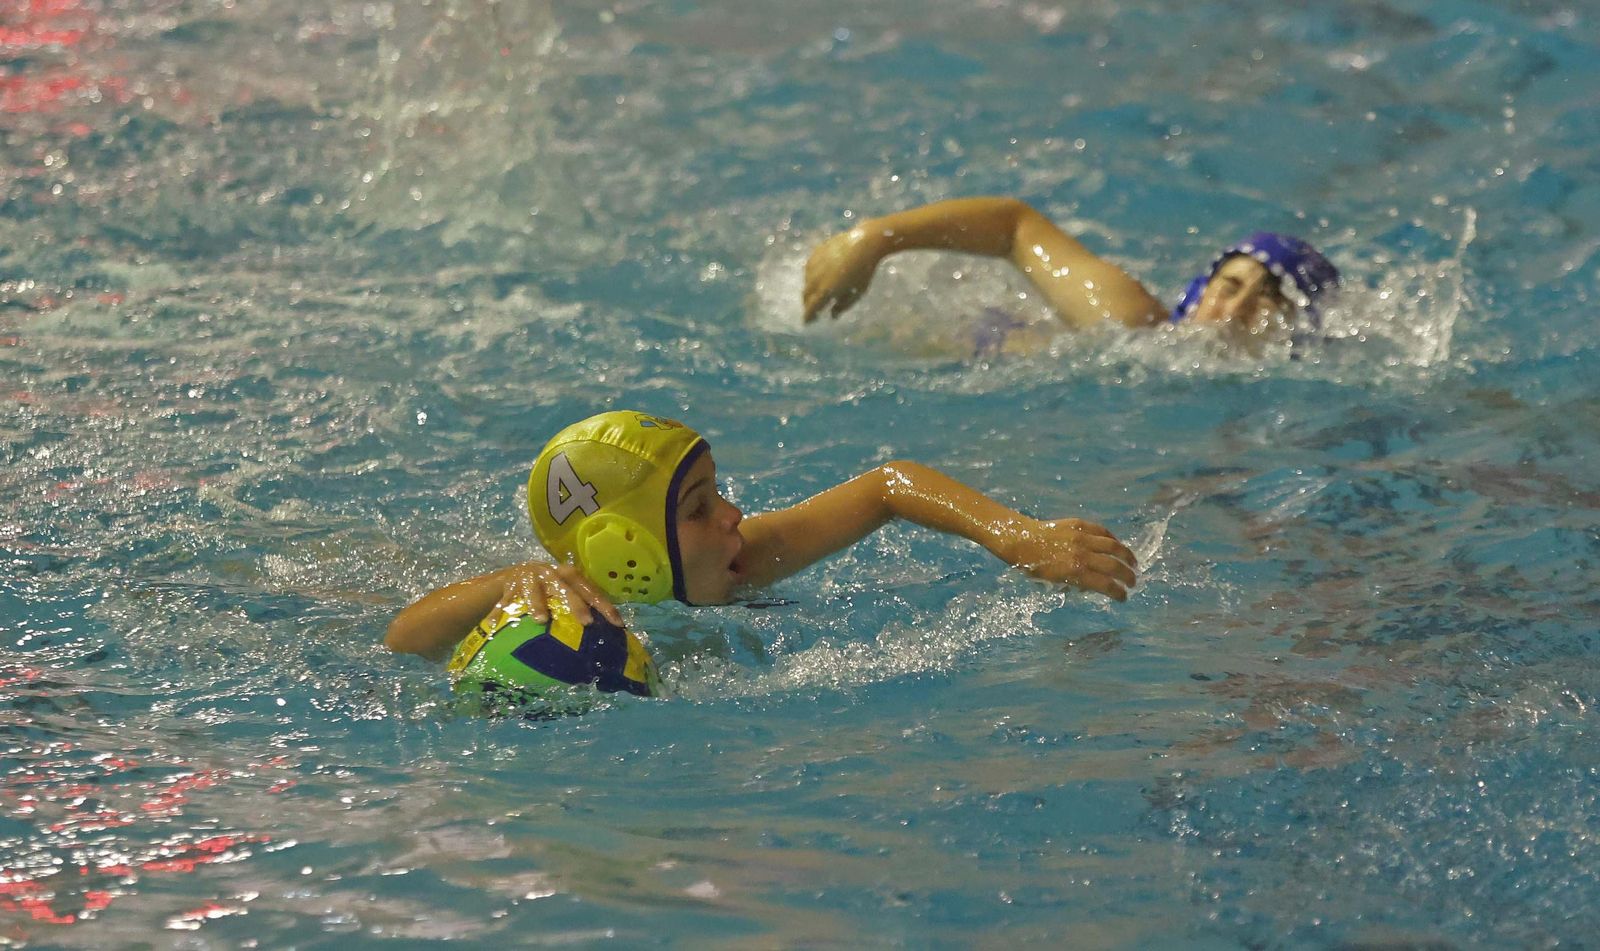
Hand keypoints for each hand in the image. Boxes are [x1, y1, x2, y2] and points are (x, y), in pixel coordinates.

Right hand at [497, 562, 622, 626]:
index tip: (617, 624)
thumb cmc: (547, 592)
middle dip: (576, 604)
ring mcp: (528, 578)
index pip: (591, 590)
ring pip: (535, 591)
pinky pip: (506, 602)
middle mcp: (550, 574)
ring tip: (542, 620)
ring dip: (539, 604)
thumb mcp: (564, 593)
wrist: (513, 578)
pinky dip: (501, 613)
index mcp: (568, 576)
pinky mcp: (509, 586)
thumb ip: (581, 607)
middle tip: (586, 622)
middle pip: (565, 587)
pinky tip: (495, 626)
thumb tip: (608, 633)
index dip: (605, 606)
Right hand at [802, 226, 885, 321]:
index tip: (807, 322)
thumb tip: (832, 316)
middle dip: (807, 303)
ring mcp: (814, 264)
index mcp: (826, 291)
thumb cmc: (864, 271)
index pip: (811, 308)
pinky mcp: (815, 253)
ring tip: (816, 293)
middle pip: (806, 295)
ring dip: (809, 289)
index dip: (808, 316)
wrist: (864, 243)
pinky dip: (811, 275)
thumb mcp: (857, 293)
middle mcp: (816, 279)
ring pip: (806, 281)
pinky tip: (818, 276)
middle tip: (812, 308)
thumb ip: (843, 306)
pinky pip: (809, 268)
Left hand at [996, 518, 1138, 600]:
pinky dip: (1113, 540)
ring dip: (1127, 556)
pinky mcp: (1079, 524)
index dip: (1119, 593)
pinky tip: (1117, 546)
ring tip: (1133, 563)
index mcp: (1075, 572)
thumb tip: (1094, 586)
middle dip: (1128, 576)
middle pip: (1114, 566)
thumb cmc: (1034, 566)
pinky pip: (1102, 532)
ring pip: (1114, 546)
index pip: (1106, 585)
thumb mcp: (1054, 582)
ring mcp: (1082, 537)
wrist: (1022, 539)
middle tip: (1133, 582)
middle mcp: (1082, 554)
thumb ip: (1077, 584)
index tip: (1123, 597)